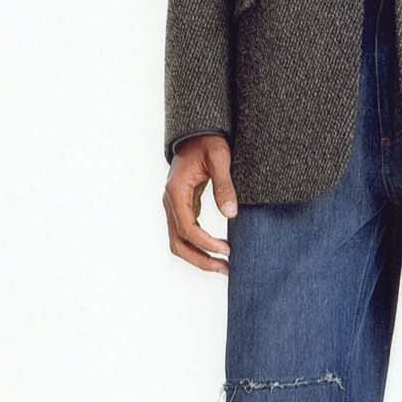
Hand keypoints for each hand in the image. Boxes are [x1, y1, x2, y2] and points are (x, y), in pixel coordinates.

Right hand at [163, 134, 237, 274]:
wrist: (197, 132)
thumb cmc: (209, 141)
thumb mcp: (220, 158)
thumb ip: (224, 185)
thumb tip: (231, 214)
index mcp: (176, 191)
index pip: (187, 228)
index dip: (206, 243)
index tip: (227, 250)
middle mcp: (170, 201)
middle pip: (178, 243)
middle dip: (201, 259)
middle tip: (226, 268)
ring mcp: (174, 205)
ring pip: (179, 242)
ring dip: (199, 257)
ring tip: (224, 266)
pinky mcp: (183, 206)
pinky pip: (186, 233)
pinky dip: (200, 246)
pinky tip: (219, 250)